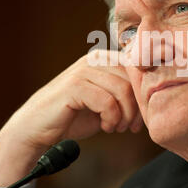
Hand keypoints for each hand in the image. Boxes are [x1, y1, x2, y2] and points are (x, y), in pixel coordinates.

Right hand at [0, 50, 142, 186]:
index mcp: (104, 59)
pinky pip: (107, 101)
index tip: (140, 118)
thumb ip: (123, 94)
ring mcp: (83, 70)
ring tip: (116, 128)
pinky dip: (111, 118)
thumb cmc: (73, 116)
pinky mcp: (74, 85)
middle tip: (130, 127)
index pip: (137, 69)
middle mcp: (95, 59)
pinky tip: (105, 127)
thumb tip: (151, 97)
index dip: (143, 95)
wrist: (37, 127)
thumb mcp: (104, 102)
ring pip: (122, 90)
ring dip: (125, 115)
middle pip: (133, 79)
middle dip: (137, 108)